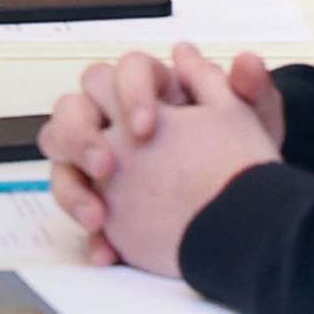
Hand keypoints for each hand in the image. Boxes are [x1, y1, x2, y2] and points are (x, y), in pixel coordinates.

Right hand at [42, 46, 285, 271]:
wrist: (244, 208)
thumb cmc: (239, 155)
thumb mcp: (252, 125)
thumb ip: (253, 90)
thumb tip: (247, 63)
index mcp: (152, 89)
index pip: (125, 70)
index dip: (128, 94)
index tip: (147, 127)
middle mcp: (115, 117)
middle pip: (73, 107)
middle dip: (82, 135)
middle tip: (107, 167)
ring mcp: (99, 158)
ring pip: (60, 156)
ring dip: (71, 185)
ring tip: (97, 216)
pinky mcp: (99, 198)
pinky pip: (77, 209)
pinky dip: (89, 234)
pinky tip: (107, 251)